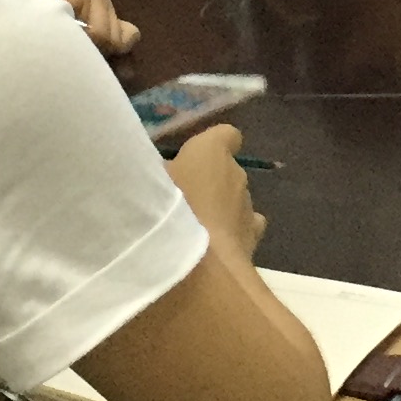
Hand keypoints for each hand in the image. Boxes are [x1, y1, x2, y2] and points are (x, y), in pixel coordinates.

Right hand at [164, 124, 265, 258]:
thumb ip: (159, 175)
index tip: (199, 160)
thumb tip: (161, 176)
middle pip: (227, 174)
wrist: (194, 263)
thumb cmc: (165, 210)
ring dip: (220, 213)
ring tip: (193, 233)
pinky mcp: (253, 240)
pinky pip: (244, 231)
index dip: (215, 147)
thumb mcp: (147, 183)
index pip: (226, 136)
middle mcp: (236, 174)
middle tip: (180, 205)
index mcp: (211, 151)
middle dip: (209, 187)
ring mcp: (248, 208)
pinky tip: (211, 252)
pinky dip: (231, 237)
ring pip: (236, 204)